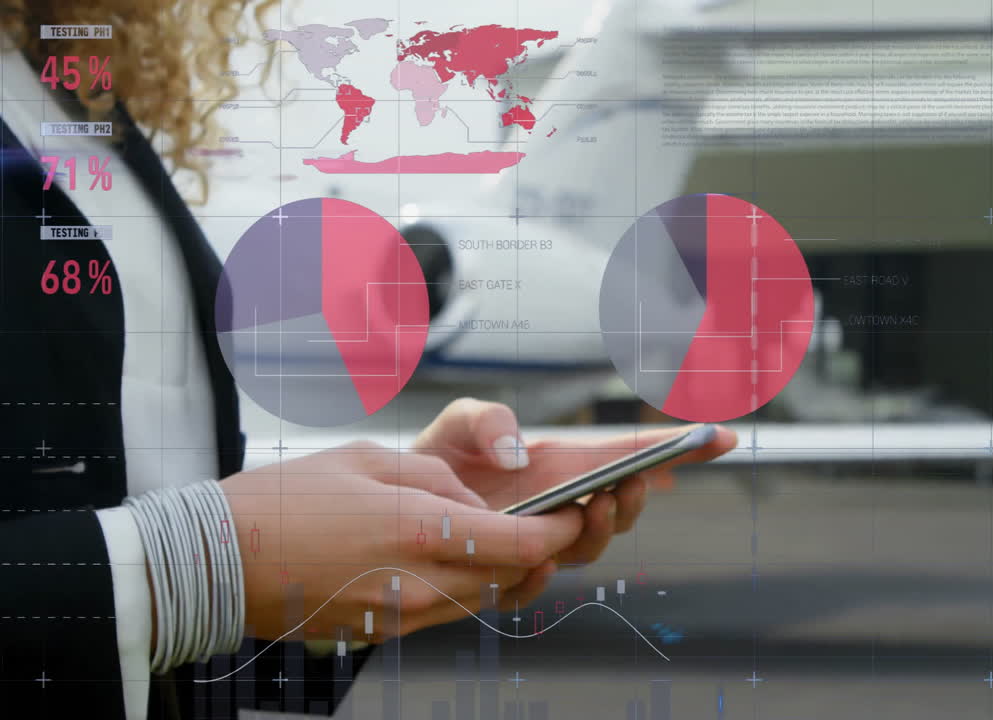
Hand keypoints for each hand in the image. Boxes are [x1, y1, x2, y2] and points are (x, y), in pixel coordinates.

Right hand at [220, 441, 582, 640]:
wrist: (219, 560)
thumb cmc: (288, 498)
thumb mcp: (369, 459)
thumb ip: (437, 479)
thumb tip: (474, 501)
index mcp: (423, 531)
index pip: (524, 545)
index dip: (562, 531)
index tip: (577, 512)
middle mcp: (421, 582)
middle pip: (513, 579)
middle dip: (543, 552)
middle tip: (555, 523)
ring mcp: (403, 615)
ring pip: (483, 599)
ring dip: (507, 572)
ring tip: (511, 539)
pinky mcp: (384, 632)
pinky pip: (446, 612)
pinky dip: (465, 586)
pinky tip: (456, 559)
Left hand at [411, 398, 736, 564]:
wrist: (393, 505)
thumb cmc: (436, 458)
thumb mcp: (459, 421)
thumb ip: (489, 420)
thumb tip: (520, 456)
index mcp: (564, 464)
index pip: (631, 456)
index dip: (680, 448)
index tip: (721, 437)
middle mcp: (563, 504)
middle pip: (625, 506)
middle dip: (640, 495)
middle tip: (635, 479)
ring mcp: (540, 540)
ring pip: (592, 546)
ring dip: (604, 527)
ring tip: (593, 504)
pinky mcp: (507, 571)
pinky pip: (537, 583)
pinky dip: (543, 573)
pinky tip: (538, 557)